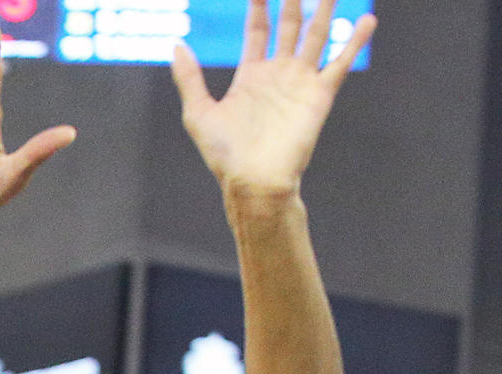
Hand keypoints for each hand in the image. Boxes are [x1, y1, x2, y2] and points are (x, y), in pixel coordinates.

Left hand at [171, 0, 374, 198]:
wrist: (254, 182)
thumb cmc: (226, 156)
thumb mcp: (198, 114)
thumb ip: (189, 78)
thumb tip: (177, 45)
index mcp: (251, 75)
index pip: (259, 28)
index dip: (259, 4)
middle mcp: (278, 74)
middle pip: (289, 23)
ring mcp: (300, 82)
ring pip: (316, 33)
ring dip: (324, 8)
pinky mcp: (319, 95)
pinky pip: (341, 62)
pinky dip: (355, 40)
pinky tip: (368, 19)